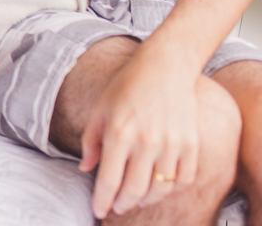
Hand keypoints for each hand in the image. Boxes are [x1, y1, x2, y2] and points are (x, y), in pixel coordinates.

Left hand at [79, 50, 199, 217]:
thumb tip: (86, 169)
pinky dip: (170, 190)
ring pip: (159, 190)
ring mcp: (172, 144)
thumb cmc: (127, 86)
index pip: (109, 180)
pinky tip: (159, 188)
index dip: (102, 200)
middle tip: (116, 207)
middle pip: (134, 190)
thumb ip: (91, 141)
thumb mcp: (100, 109)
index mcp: (119, 133)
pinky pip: (183, 180)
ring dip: (145, 200)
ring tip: (135, 200)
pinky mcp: (191, 144)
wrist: (165, 67)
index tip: (98, 211)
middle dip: (122, 204)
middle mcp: (146, 141)